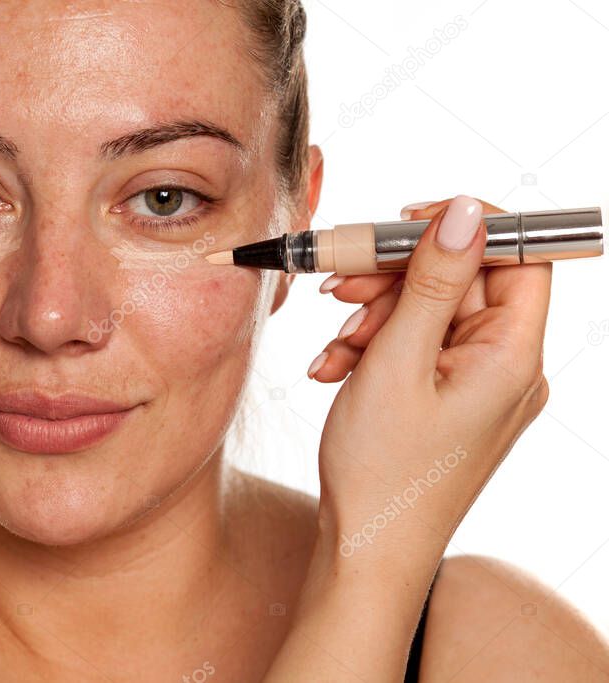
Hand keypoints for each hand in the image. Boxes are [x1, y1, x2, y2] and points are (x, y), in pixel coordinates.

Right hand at [311, 195, 550, 569]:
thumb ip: (431, 282)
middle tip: (341, 288)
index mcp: (511, 357)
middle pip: (461, 282)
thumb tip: (467, 212)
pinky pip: (415, 347)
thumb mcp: (397, 362)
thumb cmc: (383, 470)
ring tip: (334, 348)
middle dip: (395, 280)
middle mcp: (505, 367)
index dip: (467, 228)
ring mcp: (476, 384)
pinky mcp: (447, 398)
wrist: (366, 547)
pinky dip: (373, 348)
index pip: (519, 257)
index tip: (407, 221)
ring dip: (373, 317)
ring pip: (428, 312)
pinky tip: (335, 369)